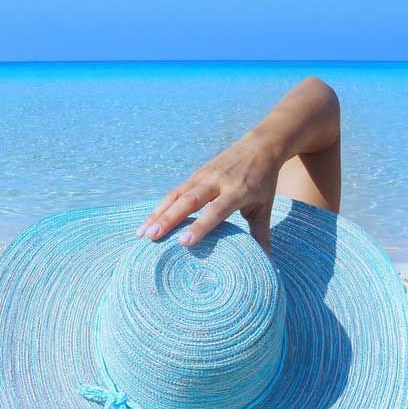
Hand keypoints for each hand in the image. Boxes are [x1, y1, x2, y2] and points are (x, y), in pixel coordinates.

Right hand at [135, 132, 281, 251]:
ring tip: (142, 234)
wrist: (259, 146)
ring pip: (176, 196)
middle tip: (152, 237)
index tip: (184, 242)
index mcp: (237, 191)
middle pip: (189, 201)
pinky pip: (174, 193)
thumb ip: (261, 234)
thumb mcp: (265, 206)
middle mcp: (216, 182)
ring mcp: (202, 177)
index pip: (216, 210)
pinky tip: (147, 223)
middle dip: (169, 219)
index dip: (200, 226)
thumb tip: (265, 261)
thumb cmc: (263, 182)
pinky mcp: (194, 175)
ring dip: (157, 214)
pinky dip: (159, 207)